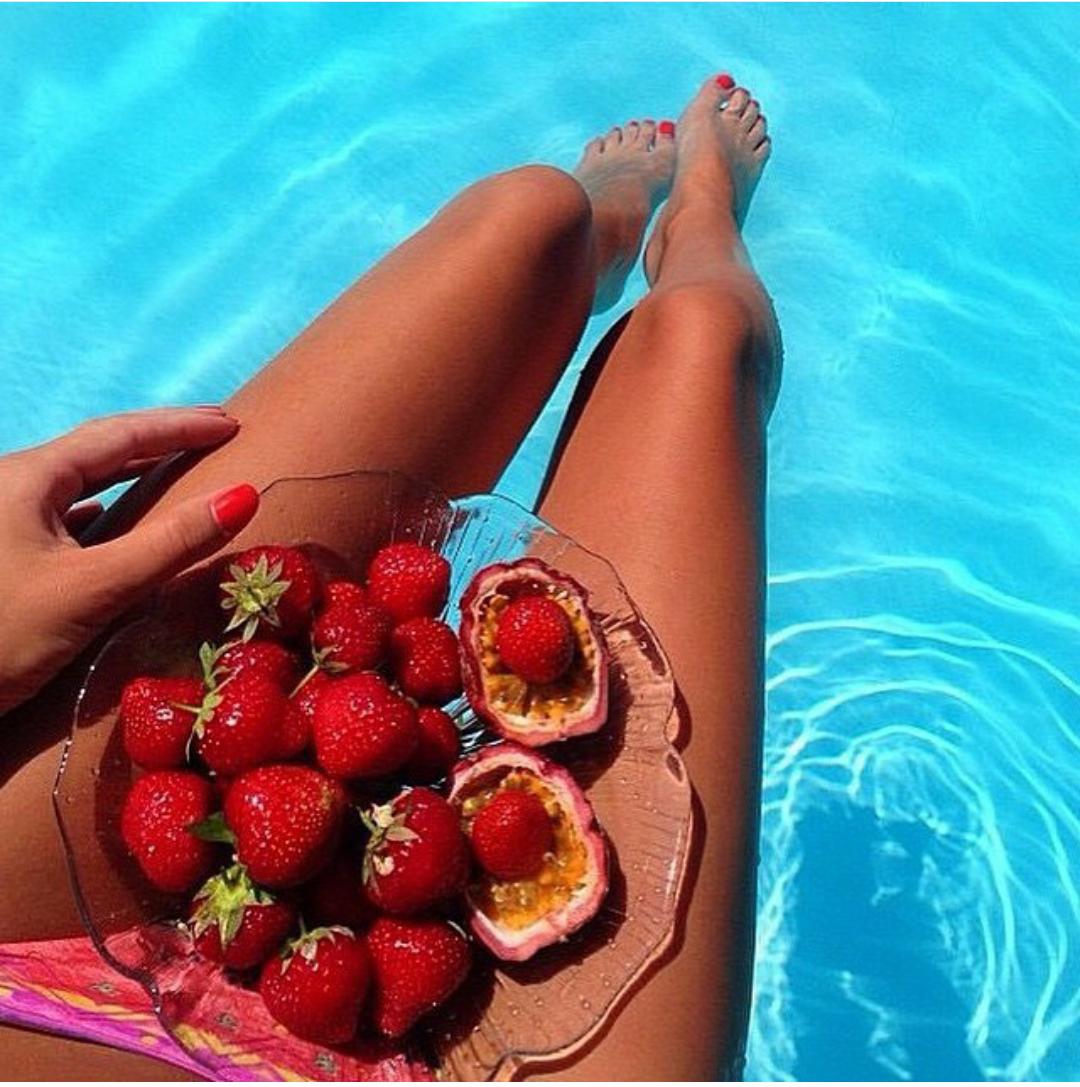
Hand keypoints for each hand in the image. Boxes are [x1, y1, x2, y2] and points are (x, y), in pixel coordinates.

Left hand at [0, 407, 259, 715]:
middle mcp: (10, 487)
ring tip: (177, 469)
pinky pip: (64, 515)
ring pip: (78, 483)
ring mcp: (2, 520)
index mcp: (27, 478)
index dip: (180, 426)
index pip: (119, 435)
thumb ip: (170, 543)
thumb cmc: (0, 636)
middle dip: (159, 441)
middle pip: (97, 451)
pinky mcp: (2, 555)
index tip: (233, 423)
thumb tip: (244, 496)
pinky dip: (104, 511)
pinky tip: (113, 523)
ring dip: (131, 474)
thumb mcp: (94, 588)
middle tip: (215, 435)